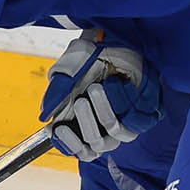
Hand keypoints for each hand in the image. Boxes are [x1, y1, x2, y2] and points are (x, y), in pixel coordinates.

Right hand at [38, 30, 163, 160]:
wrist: (112, 40)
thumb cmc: (87, 58)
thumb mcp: (65, 74)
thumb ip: (56, 95)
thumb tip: (45, 118)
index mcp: (83, 124)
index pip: (77, 149)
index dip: (68, 144)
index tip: (58, 129)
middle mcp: (104, 128)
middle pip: (94, 147)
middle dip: (85, 124)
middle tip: (79, 102)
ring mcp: (124, 123)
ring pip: (113, 136)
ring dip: (101, 115)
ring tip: (95, 89)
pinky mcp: (143, 115)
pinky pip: (131, 122)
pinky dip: (118, 104)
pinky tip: (112, 85)